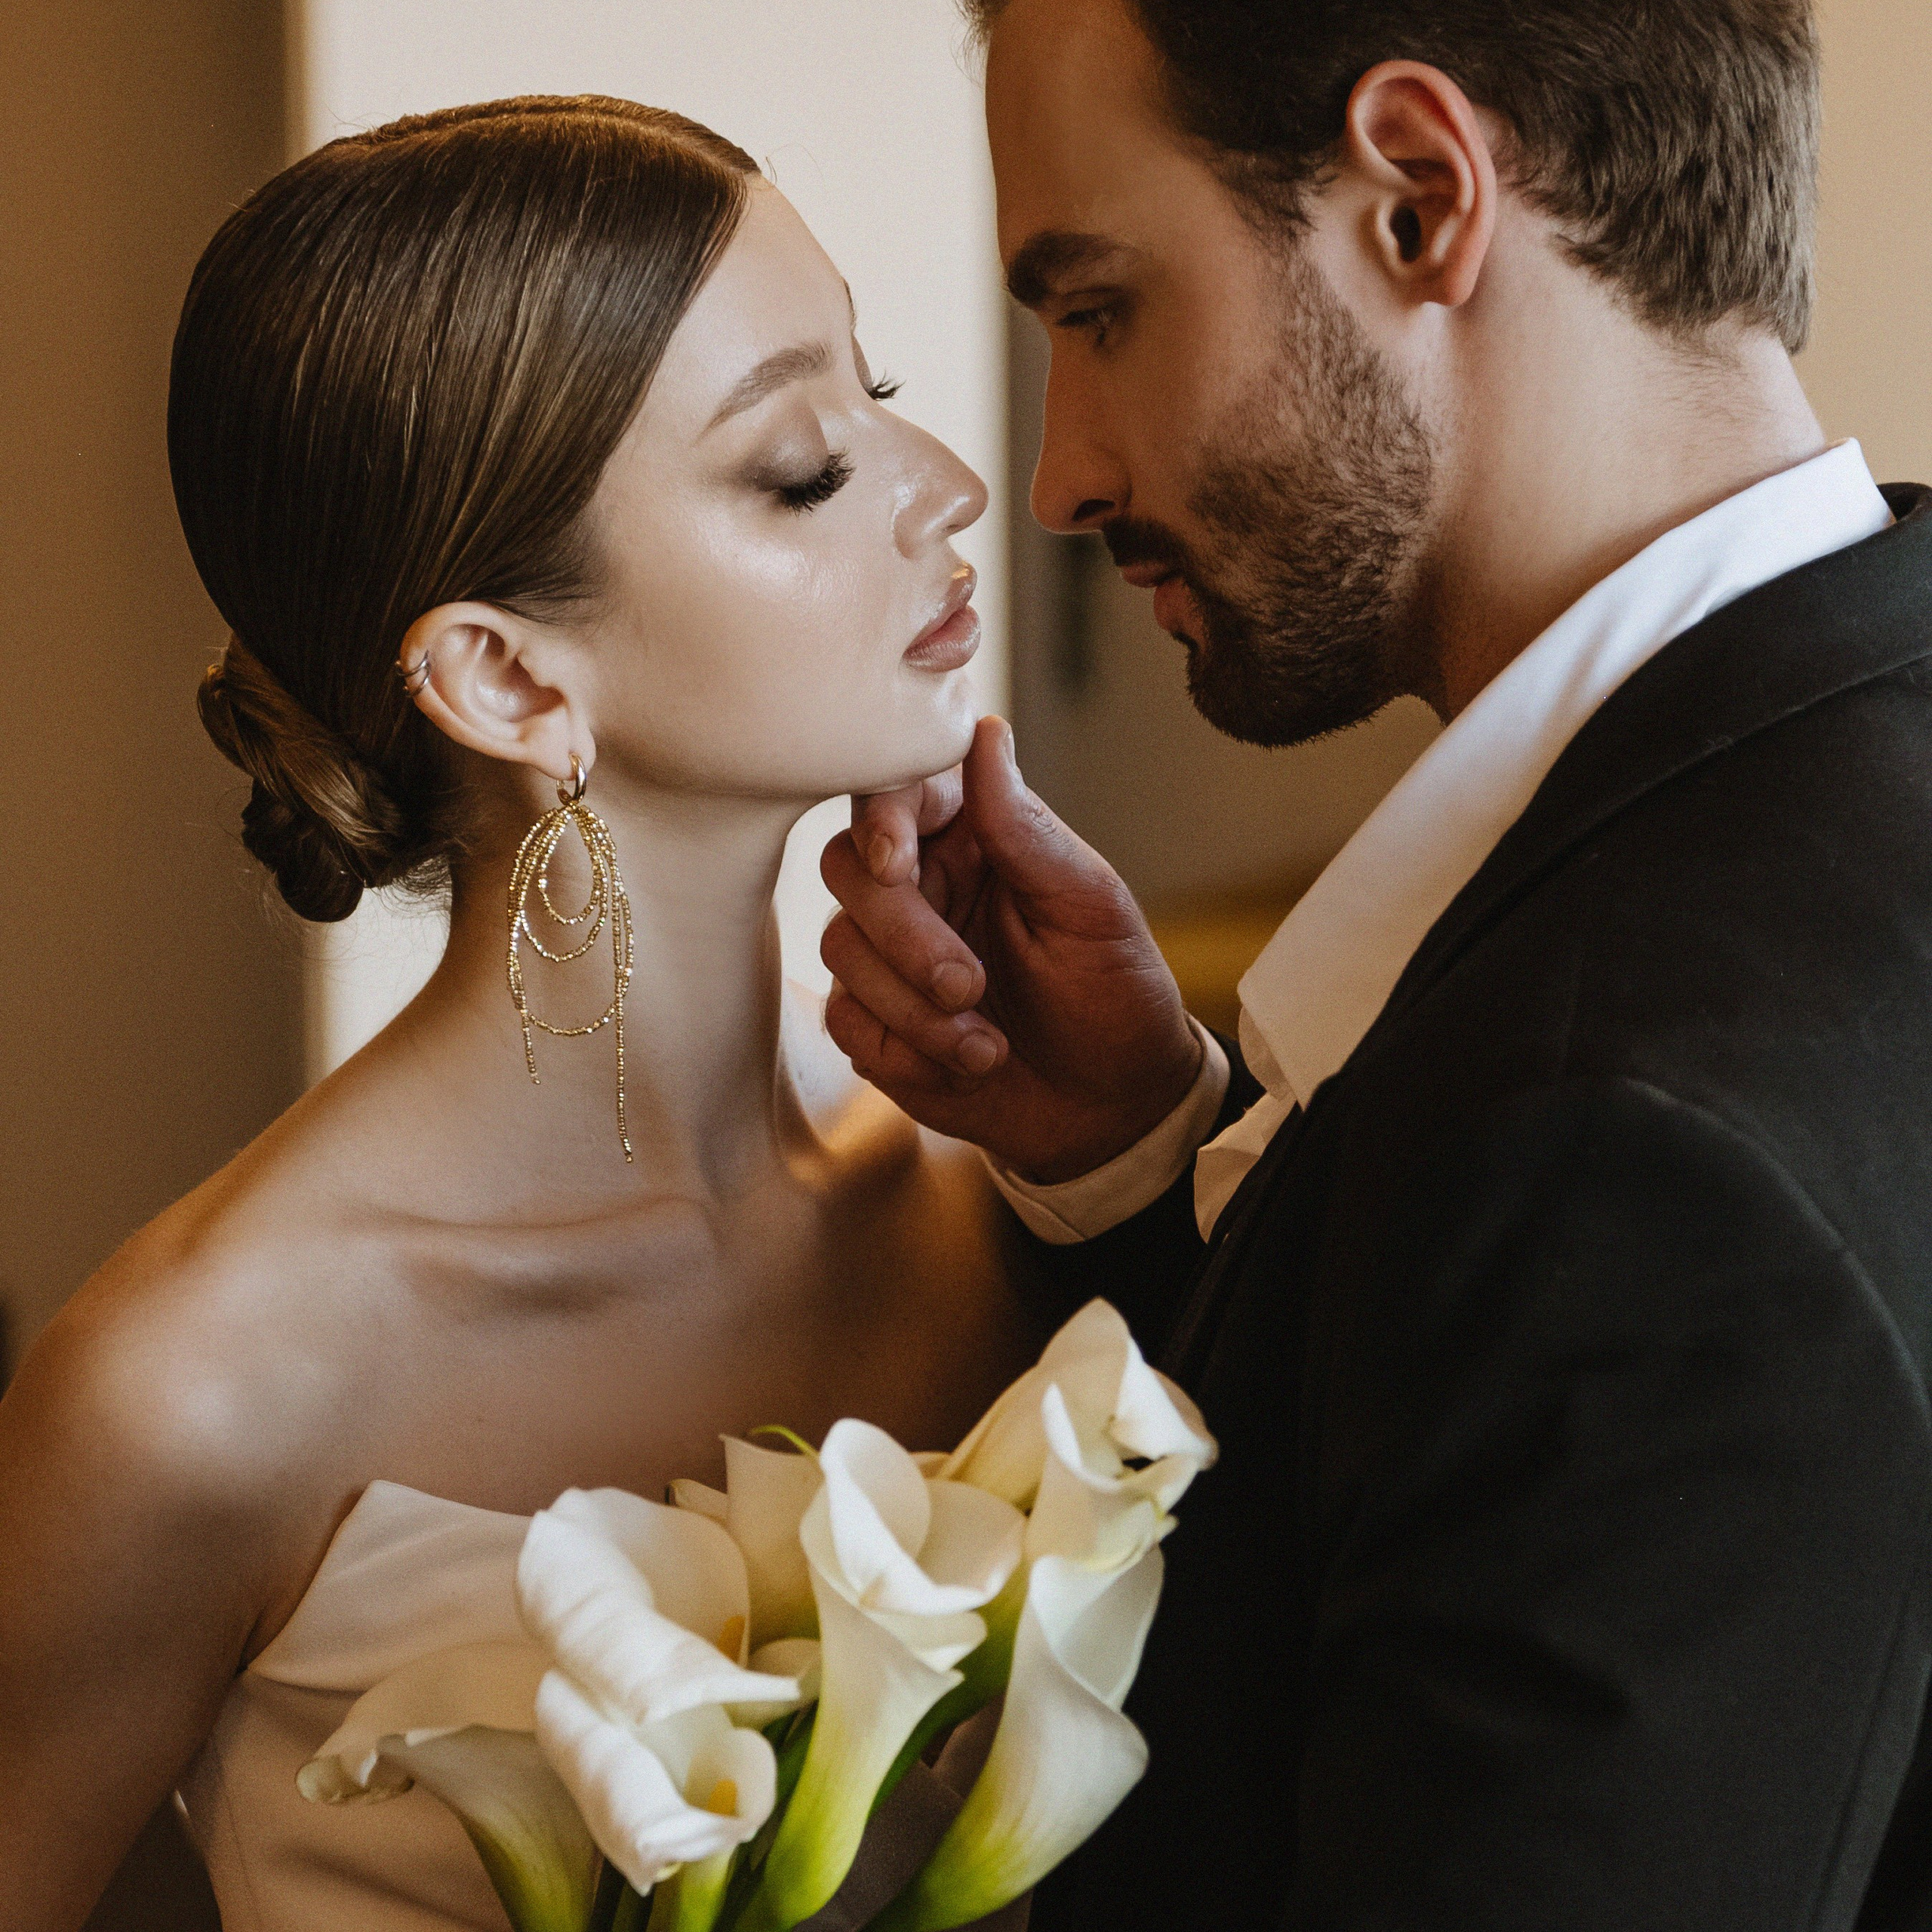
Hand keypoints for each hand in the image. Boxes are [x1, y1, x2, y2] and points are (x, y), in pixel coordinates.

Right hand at [820, 717, 1202, 1182]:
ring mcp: (888, 957)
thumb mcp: (1089, 906)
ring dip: (914, 1009)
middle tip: (968, 985)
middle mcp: (920, 886)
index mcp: (972, 837)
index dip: (882, 821)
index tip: (899, 862)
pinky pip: (847, 1023)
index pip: (896, 794)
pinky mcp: (875, 1023)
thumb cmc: (1114, 990)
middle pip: (849, 870)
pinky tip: (964, 1067)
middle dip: (903, 935)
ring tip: (987, 1046)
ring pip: (842, 950)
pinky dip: (904, 1052)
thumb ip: (1026, 827)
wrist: (1112, 1103)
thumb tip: (985, 733)